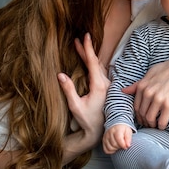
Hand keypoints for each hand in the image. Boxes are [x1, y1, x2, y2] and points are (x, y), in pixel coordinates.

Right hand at [57, 33, 109, 153]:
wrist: (100, 131)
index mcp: (99, 85)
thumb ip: (68, 90)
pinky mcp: (107, 88)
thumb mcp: (75, 106)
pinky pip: (101, 71)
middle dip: (87, 50)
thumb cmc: (87, 120)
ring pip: (99, 66)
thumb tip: (60, 74)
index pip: (92, 62)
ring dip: (90, 56)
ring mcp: (108, 85)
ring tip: (82, 47)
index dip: (87, 49)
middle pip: (96, 62)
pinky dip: (94, 63)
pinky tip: (90, 61)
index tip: (84, 37)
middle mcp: (106, 83)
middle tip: (80, 38)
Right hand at [102, 124, 132, 154]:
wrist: (116, 126)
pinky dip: (111, 151)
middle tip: (122, 144)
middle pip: (114, 144)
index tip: (126, 146)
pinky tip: (114, 148)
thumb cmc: (123, 130)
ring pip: (110, 148)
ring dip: (115, 149)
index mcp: (116, 130)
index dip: (123, 145)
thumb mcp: (128, 131)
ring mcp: (105, 137)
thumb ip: (128, 138)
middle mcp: (109, 133)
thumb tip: (128, 145)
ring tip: (118, 145)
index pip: (119, 139)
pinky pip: (106, 150)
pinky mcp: (103, 141)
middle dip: (120, 146)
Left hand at [122, 52, 168, 128]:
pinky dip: (161, 126)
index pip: (136, 106)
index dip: (138, 115)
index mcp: (143, 86)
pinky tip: (162, 125)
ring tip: (155, 125)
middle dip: (144, 121)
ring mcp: (159, 99)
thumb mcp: (151, 73)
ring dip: (152, 124)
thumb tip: (124, 90)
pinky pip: (162, 121)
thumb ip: (138, 83)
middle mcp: (149, 93)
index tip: (142, 118)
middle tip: (149, 123)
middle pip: (142, 113)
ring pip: (150, 118)